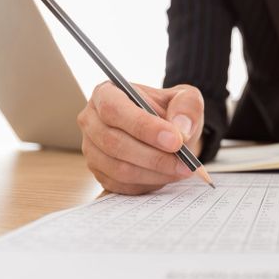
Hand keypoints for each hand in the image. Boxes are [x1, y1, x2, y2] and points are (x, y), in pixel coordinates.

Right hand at [77, 81, 204, 194]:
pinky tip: (168, 175)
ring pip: (119, 168)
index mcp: (106, 93)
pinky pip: (122, 185)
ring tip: (182, 169)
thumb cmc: (172, 111)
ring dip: (155, 173)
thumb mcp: (187, 98)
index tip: (175, 141)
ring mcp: (92, 150)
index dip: (144, 127)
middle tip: (186, 163)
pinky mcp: (100, 174)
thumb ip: (187, 106)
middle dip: (155, 157)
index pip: (114, 110)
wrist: (169, 133)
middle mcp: (92, 121)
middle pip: (115, 143)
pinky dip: (149, 183)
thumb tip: (180, 128)